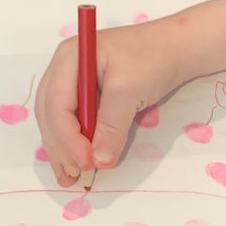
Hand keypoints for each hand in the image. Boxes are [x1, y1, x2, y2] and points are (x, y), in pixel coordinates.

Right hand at [35, 20, 185, 185]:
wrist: (175, 48)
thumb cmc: (153, 59)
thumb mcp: (130, 90)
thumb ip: (112, 125)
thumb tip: (99, 161)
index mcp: (69, 58)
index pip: (56, 104)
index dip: (67, 138)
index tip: (85, 162)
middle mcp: (64, 69)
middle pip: (50, 113)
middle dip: (60, 147)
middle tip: (73, 175)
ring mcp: (73, 81)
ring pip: (57, 120)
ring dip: (63, 149)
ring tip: (71, 177)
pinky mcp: (87, 94)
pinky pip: (73, 120)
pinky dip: (75, 142)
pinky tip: (79, 161)